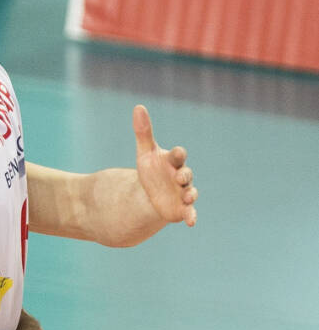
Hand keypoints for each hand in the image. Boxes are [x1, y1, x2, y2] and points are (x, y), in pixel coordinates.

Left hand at [132, 105, 197, 226]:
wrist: (153, 193)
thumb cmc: (151, 170)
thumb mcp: (144, 152)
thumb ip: (143, 132)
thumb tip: (138, 107)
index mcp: (173, 162)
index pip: (178, 155)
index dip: (178, 154)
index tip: (177, 153)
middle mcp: (182, 176)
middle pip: (186, 174)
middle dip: (184, 175)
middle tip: (179, 177)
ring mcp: (183, 192)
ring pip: (191, 192)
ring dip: (190, 194)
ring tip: (188, 197)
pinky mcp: (182, 208)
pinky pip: (190, 211)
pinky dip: (192, 215)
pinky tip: (191, 222)